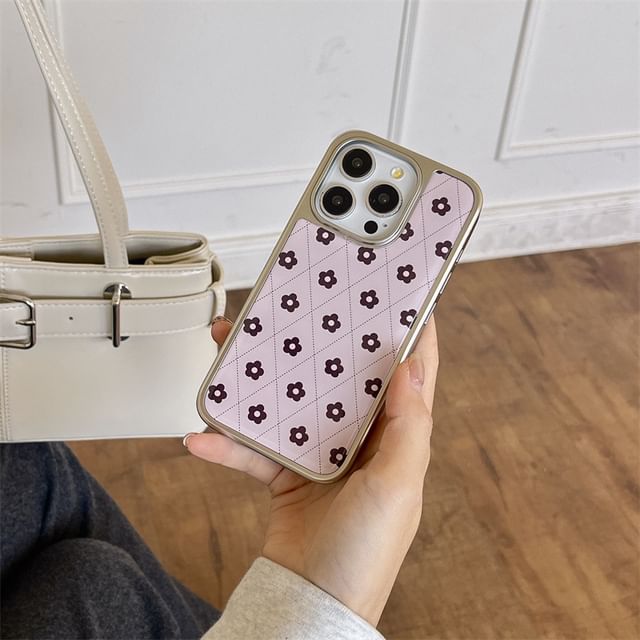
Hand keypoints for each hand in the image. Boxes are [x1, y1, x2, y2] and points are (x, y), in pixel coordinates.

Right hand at [185, 316, 437, 625]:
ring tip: (230, 353)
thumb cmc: (365, 551)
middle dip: (319, 341)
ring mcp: (321, 453)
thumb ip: (409, 424)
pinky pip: (254, 449)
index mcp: (397, 437)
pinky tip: (202, 438)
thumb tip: (413, 364)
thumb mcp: (398, 485)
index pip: (412, 372)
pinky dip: (228, 445)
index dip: (409, 331)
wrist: (311, 602)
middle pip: (339, 376)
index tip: (397, 291)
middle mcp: (362, 439)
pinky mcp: (286, 472)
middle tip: (296, 308)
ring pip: (292, 401)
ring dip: (260, 380)